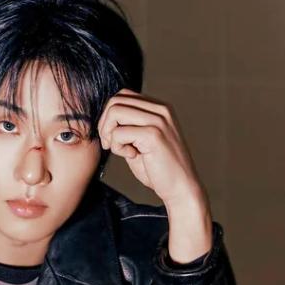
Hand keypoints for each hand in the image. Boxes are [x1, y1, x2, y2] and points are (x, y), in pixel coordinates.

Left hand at [97, 87, 207, 211]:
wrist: (181, 188)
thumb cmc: (158, 169)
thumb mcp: (141, 141)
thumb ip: (128, 126)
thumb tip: (104, 117)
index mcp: (160, 108)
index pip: (123, 95)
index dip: (109, 115)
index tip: (112, 137)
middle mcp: (161, 109)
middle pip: (116, 101)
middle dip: (104, 124)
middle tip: (110, 144)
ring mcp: (159, 120)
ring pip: (115, 112)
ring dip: (109, 133)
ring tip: (120, 150)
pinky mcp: (153, 134)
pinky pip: (119, 133)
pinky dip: (117, 147)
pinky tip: (131, 156)